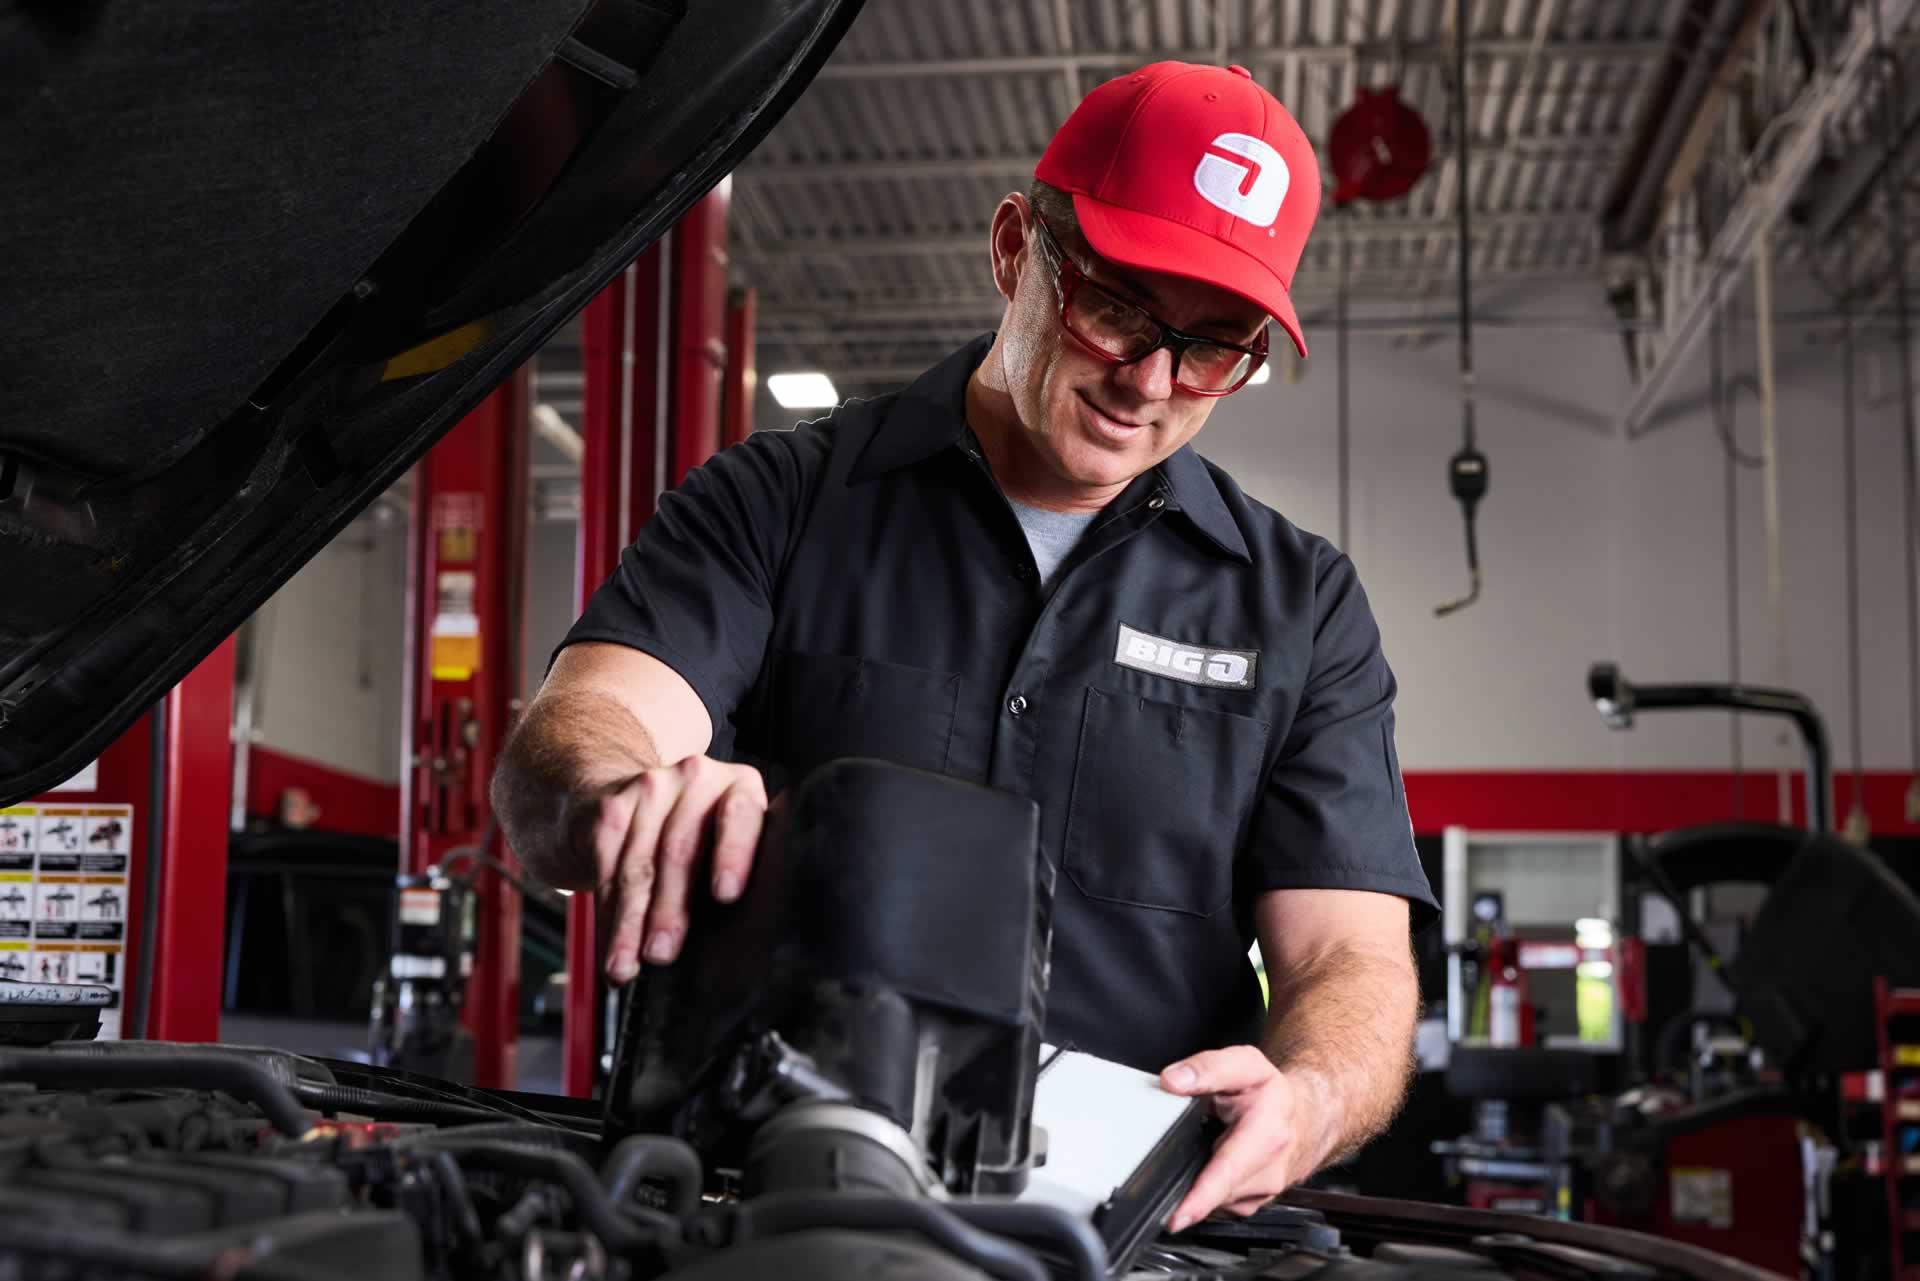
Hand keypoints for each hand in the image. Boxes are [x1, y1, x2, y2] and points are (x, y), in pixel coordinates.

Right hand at [583, 755, 767, 983]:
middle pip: (681, 850)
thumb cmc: (694, 840)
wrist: (630, 801)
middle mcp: (697, 778)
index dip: (733, 855)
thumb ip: (738, 877)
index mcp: (740, 788)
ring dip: (631, 924)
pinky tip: (610, 947)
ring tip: (627, 965)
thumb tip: (745, 944)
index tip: (726, 894)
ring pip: (639, 867)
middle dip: (669, 910)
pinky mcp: (611, 808)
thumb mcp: (726, 848)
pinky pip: (607, 870)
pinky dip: (608, 917)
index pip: (740, 817)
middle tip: (662, 954)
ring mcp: (651, 788)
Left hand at [1157, 1046, 1332, 1232]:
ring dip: (1201, 1179)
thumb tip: (1173, 1081)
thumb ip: (1207, 1069)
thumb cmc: (1272, 1093)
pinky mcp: (1256, 1202)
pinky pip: (1221, 1202)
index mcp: (1267, 1132)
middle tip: (1182, 1159)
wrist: (1308, 1117)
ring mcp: (1265, 1191)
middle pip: (1217, 1190)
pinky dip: (1210, 1186)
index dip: (1201, 1197)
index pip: (1229, 1171)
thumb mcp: (1244, 1066)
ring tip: (1209, 1146)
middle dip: (1192, 1185)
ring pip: (1217, 1199)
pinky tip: (1217, 1161)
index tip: (1179, 1216)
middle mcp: (1271, 1169)